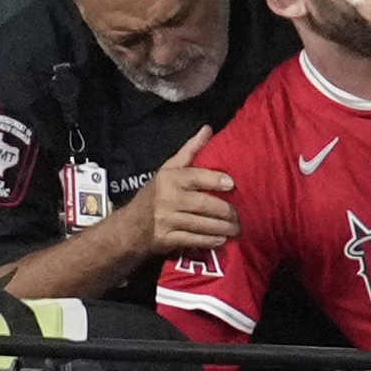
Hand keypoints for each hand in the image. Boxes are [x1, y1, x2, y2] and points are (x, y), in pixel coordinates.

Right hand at [130, 126, 238, 255]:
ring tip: (236, 228)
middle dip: (225, 211)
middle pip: (203, 204)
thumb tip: (208, 128)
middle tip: (240, 215)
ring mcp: (166, 220)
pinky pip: (193, 240)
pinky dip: (210, 241)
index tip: (232, 184)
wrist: (130, 226)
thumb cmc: (155, 194)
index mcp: (170, 179)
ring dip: (222, 228)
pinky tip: (222, 240)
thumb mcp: (168, 169)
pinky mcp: (166, 239)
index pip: (196, 177)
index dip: (215, 180)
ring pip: (201, 224)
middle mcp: (167, 199)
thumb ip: (190, 150)